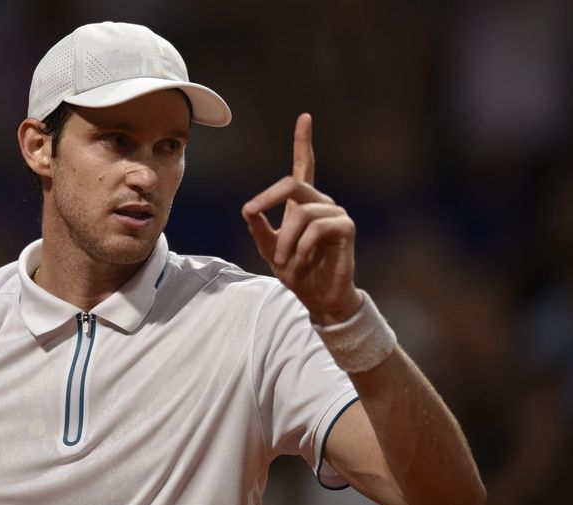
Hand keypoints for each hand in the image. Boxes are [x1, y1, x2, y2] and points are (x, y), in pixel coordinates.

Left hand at [242, 113, 361, 324]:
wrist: (319, 297)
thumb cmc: (297, 272)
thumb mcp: (270, 249)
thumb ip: (259, 228)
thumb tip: (248, 209)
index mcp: (303, 204)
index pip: (304, 167)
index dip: (303, 142)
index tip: (305, 117)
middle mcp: (321, 204)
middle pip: (293, 183)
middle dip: (268, 197)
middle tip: (250, 212)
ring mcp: (336, 214)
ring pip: (302, 212)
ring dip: (287, 238)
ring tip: (284, 259)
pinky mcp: (346, 228)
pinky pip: (318, 227)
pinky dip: (303, 244)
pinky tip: (301, 258)